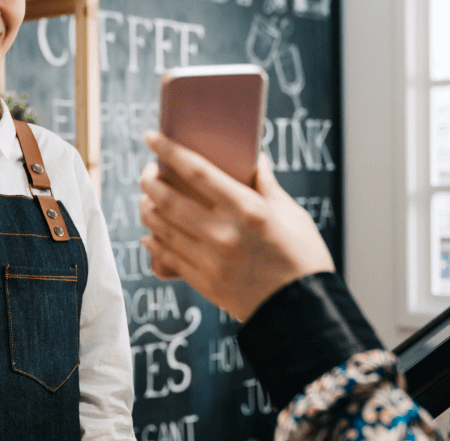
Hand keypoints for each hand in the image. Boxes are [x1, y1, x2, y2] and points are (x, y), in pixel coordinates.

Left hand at [139, 131, 334, 321]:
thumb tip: (254, 160)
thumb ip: (267, 186)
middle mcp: (223, 233)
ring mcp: (210, 260)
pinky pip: (167, 257)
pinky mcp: (205, 283)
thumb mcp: (292, 216)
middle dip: (149, 181)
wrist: (303, 312)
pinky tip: (150, 234)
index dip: (169, 151)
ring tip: (146, 199)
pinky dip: (154, 242)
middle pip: (168, 200)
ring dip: (147, 209)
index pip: (197, 172)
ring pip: (161, 228)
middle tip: (147, 172)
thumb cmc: (303, 259)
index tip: (151, 137)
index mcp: (247, 210)